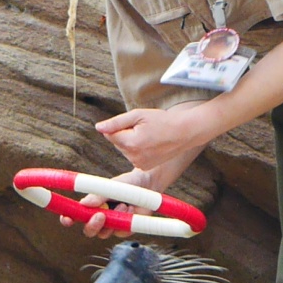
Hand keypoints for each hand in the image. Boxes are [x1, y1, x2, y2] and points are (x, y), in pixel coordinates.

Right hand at [60, 168, 158, 239]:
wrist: (148, 185)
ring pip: (105, 233)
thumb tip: (84, 204)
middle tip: (101, 215)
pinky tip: (131, 209)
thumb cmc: (126, 183)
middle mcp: (98, 217)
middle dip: (92, 225)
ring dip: (114, 219)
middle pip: (88, 230)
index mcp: (90, 206)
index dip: (68, 219)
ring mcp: (111, 225)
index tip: (68, 219)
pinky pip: (121, 232)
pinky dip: (126, 220)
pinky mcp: (124, 229)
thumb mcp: (111, 186)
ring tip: (124, 204)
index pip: (74, 216)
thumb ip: (98, 196)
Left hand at [97, 102, 222, 172]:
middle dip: (125, 134)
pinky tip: (151, 144)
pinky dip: (137, 149)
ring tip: (149, 136)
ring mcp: (139, 164)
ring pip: (124, 149)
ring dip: (131, 142)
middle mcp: (133, 156)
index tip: (135, 123)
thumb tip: (98, 127)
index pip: (110, 134)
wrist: (184, 132)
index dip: (120, 126)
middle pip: (117, 142)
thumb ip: (116, 122)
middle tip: (144, 128)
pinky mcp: (143, 167)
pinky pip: (132, 156)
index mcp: (131, 143)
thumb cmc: (162, 120)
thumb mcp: (138, 115)